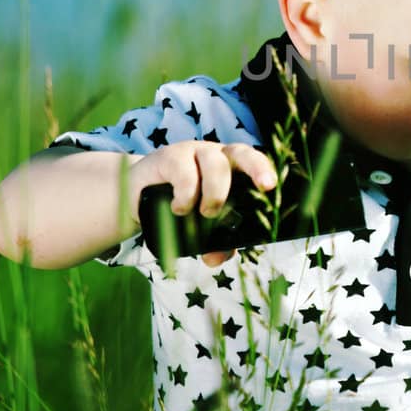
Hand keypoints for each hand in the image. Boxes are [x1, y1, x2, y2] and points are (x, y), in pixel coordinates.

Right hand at [128, 141, 277, 265]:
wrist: (136, 193)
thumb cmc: (178, 203)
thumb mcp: (197, 223)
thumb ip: (213, 241)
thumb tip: (216, 259)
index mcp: (230, 167)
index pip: (254, 161)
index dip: (265, 170)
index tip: (273, 186)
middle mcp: (216, 155)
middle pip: (241, 152)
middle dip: (256, 168)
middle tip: (265, 187)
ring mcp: (192, 152)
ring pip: (215, 163)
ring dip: (216, 192)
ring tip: (207, 213)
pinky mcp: (169, 157)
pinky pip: (184, 172)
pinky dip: (186, 195)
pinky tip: (179, 208)